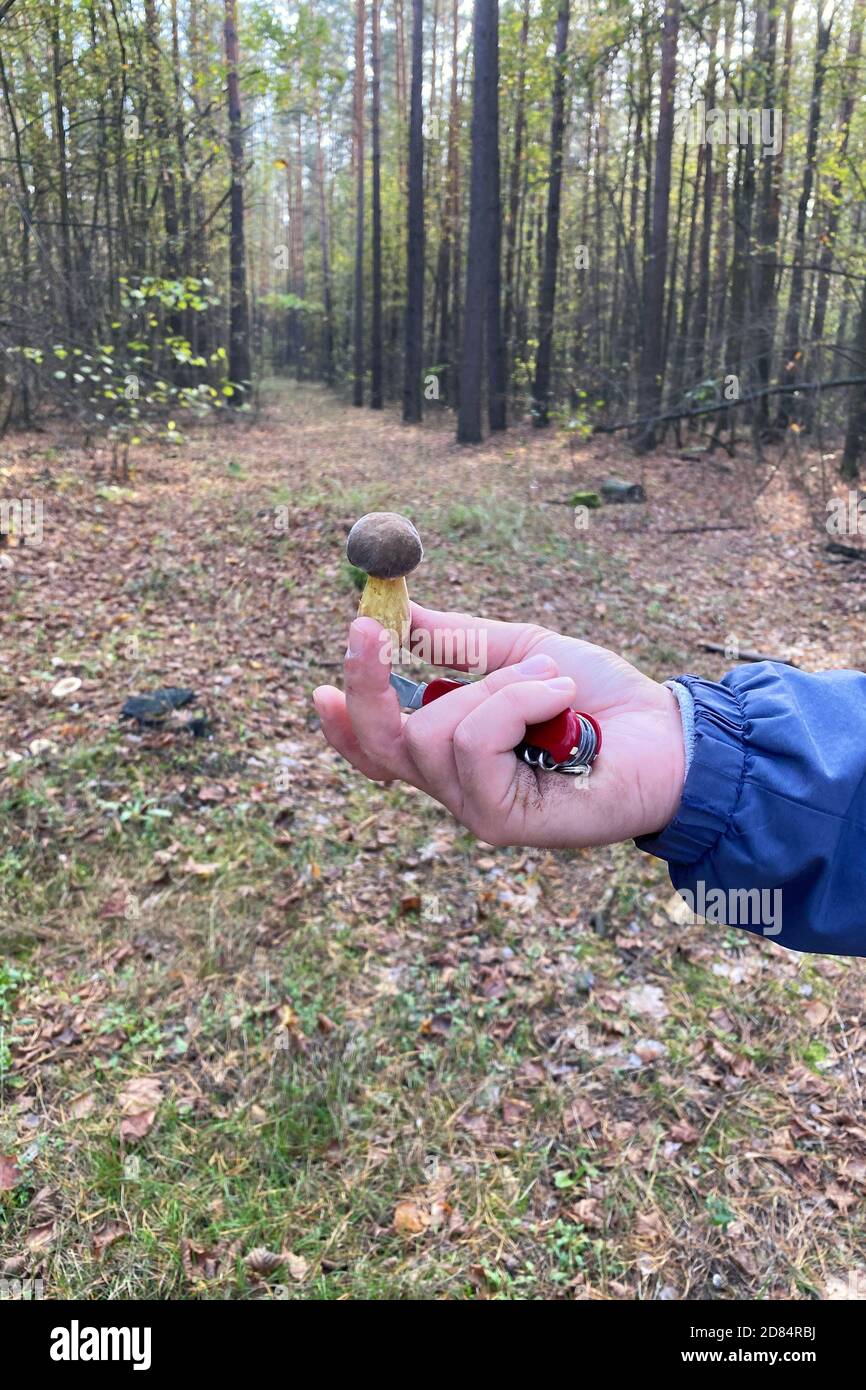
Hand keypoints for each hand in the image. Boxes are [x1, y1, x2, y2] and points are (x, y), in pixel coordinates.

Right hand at [312, 603, 684, 847]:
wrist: (667, 732)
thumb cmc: (599, 697)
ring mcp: (476, 808)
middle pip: (380, 744)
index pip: (377, 748)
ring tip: (552, 684)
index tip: (324, 680)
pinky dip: (519, 702)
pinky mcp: (501, 820)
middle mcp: (457, 786)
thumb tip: (402, 612)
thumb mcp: (521, 652)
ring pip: (436, 732)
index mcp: (454, 750)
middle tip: (368, 626)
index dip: (344, 718)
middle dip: (369, 682)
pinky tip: (560, 703)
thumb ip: (458, 642)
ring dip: (499, 687)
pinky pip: (477, 741)